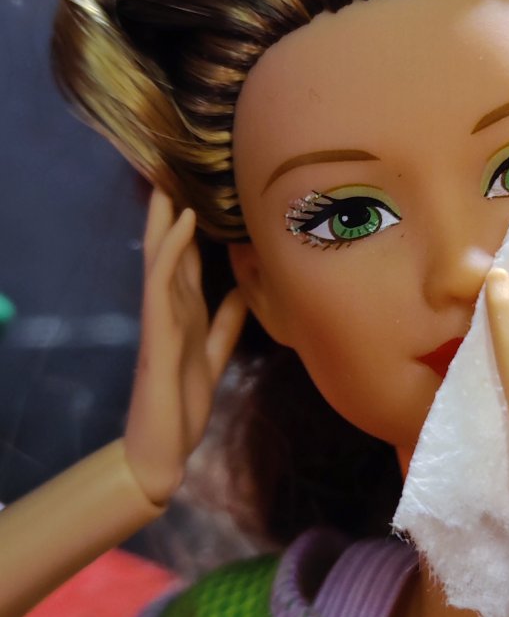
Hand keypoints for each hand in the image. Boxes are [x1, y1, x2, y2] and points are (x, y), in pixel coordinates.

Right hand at [123, 188, 246, 505]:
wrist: (164, 445)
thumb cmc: (183, 402)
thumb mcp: (214, 356)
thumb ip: (226, 325)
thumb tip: (243, 291)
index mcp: (184, 313)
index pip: (186, 260)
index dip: (191, 227)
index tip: (199, 191)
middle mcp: (170, 309)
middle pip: (170, 251)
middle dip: (171, 213)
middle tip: (175, 171)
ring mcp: (161, 317)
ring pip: (162, 257)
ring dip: (165, 219)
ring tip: (170, 183)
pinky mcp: (158, 331)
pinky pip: (163, 282)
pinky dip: (172, 249)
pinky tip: (184, 222)